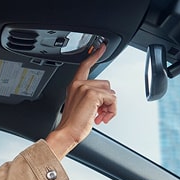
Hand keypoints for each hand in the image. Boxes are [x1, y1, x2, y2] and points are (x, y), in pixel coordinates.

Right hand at [45, 43, 116, 159]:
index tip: (101, 47)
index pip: (85, 65)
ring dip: (109, 107)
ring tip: (101, 117)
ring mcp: (85, 88)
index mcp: (74, 85)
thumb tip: (108, 97)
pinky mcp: (92, 94)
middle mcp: (79, 84)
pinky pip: (112, 100)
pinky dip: (111, 111)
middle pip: (105, 84)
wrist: (67, 133)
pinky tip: (102, 118)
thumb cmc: (72, 124)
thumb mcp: (81, 106)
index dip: (94, 55)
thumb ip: (91, 97)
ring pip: (110, 92)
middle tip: (100, 114)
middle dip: (107, 100)